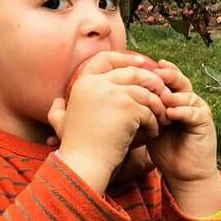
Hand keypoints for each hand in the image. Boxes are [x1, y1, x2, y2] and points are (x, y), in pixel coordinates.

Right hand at [48, 64, 169, 193]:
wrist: (84, 162)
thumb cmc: (75, 145)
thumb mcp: (60, 123)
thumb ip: (57, 109)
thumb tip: (57, 101)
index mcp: (82, 83)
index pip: (105, 58)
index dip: (125, 58)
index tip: (141, 63)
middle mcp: (96, 84)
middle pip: (133, 72)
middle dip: (152, 81)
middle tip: (163, 95)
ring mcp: (112, 94)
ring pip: (146, 92)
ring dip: (157, 106)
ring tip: (158, 120)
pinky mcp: (127, 107)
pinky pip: (149, 109)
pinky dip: (154, 122)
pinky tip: (152, 133)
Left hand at [146, 60, 220, 213]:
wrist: (182, 172)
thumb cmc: (162, 148)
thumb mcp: (145, 125)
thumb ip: (137, 109)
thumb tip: (112, 94)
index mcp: (171, 98)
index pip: (163, 79)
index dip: (151, 73)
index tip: (137, 68)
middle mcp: (185, 100)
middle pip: (177, 80)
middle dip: (166, 75)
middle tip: (154, 73)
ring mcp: (197, 109)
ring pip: (186, 94)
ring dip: (173, 94)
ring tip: (161, 96)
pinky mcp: (205, 122)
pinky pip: (194, 112)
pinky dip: (181, 111)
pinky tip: (170, 113)